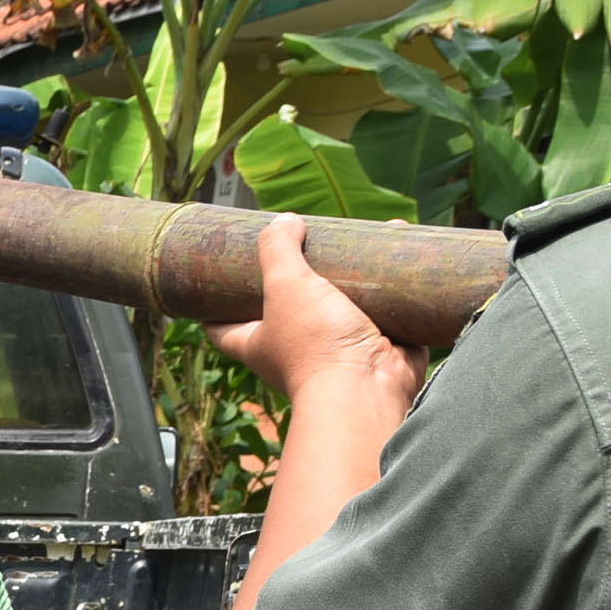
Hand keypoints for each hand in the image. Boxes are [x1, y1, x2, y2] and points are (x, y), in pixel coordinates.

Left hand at [208, 216, 425, 408]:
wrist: (368, 388)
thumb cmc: (316, 344)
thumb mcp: (285, 285)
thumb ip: (278, 250)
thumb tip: (284, 221)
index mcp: (257, 344)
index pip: (221, 327)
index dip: (213, 307)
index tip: (213, 283)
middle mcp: (293, 350)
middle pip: (285, 310)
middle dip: (294, 281)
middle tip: (298, 247)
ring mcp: (336, 350)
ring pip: (337, 306)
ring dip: (348, 275)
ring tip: (355, 241)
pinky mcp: (377, 346)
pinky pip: (383, 309)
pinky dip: (391, 283)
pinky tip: (397, 249)